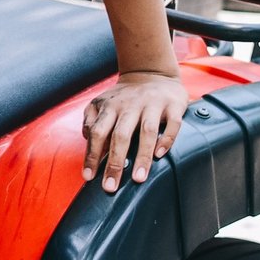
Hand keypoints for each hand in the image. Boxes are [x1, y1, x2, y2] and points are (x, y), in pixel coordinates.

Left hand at [81, 69, 187, 191]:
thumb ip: (91, 121)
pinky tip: (160, 156)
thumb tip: (86, 139)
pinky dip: (166, 140)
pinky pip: (172, 124)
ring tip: (138, 178)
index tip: (89, 177)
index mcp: (110, 107)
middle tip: (111, 186)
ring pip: (146, 132)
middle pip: (120, 135)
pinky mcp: (173, 105)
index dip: (91, 155)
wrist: (152, 73)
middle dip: (114, 163)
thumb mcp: (103, 104)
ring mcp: (152, 105)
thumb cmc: (124, 97)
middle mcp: (130, 105)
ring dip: (142, 156)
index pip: (97, 133)